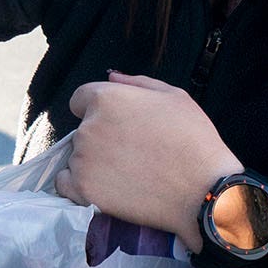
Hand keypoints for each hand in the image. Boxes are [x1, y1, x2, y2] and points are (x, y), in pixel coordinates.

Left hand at [60, 73, 242, 248]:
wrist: (202, 190)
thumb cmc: (194, 138)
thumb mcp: (174, 96)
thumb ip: (137, 83)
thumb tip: (111, 77)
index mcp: (105, 99)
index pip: (80, 99)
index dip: (100, 111)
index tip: (119, 126)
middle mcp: (87, 128)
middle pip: (82, 131)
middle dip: (101, 138)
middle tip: (132, 153)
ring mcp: (82, 161)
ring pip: (77, 158)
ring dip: (94, 163)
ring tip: (128, 174)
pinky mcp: (82, 190)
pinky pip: (66, 184)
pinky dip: (80, 186)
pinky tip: (107, 189)